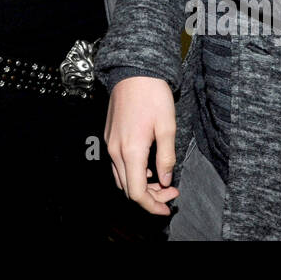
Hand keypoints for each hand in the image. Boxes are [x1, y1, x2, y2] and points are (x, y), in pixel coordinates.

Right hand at [105, 75, 179, 214]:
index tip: (167, 207)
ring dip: (141, 185)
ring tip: (162, 180)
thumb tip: (165, 180)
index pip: (136, 192)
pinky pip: (117, 164)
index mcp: (131, 151)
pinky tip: (148, 166)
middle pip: (128, 189)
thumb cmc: (152, 95)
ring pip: (122, 178)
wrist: (133, 72)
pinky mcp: (109, 137)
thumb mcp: (167, 127)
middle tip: (171, 191)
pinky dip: (133, 173)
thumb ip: (166, 157)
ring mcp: (110, 143)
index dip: (152, 205)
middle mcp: (115, 150)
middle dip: (150, 196)